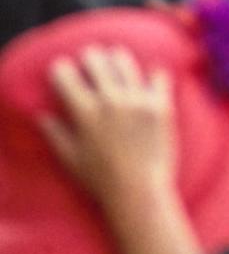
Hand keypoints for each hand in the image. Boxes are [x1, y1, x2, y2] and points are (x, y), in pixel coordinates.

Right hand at [41, 47, 174, 209]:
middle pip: (95, 59)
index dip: (62, 71)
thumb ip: (55, 135)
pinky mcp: (160, 104)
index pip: (65, 75)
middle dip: (89, 58)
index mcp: (85, 113)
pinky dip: (152, 76)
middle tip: (91, 61)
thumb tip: (42, 116)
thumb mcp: (71, 161)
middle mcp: (110, 100)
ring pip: (124, 60)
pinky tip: (148, 82)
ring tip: (116, 63)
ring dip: (117, 60)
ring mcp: (137, 100)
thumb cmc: (101, 181)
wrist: (139, 194)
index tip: (64, 72)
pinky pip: (157, 74)